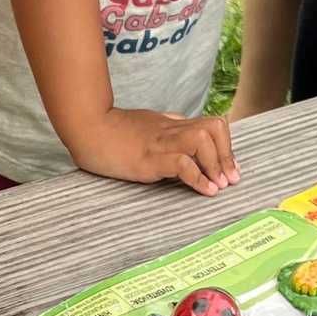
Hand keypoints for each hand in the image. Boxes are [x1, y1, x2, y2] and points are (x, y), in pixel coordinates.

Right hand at [64, 108, 236, 195]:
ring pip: (203, 140)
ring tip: (218, 185)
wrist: (87, 127)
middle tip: (230, 179)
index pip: (211, 125)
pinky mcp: (149, 158)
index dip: (225, 146)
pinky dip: (198, 178)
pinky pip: (182, 163)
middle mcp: (170, 131)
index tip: (228, 169)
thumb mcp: (145, 126)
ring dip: (216, 164)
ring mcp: (160, 143)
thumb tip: (182, 140)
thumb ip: (165, 131)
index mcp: (171, 125)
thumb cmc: (111, 131)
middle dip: (227, 155)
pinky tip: (204, 190)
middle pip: (215, 128)